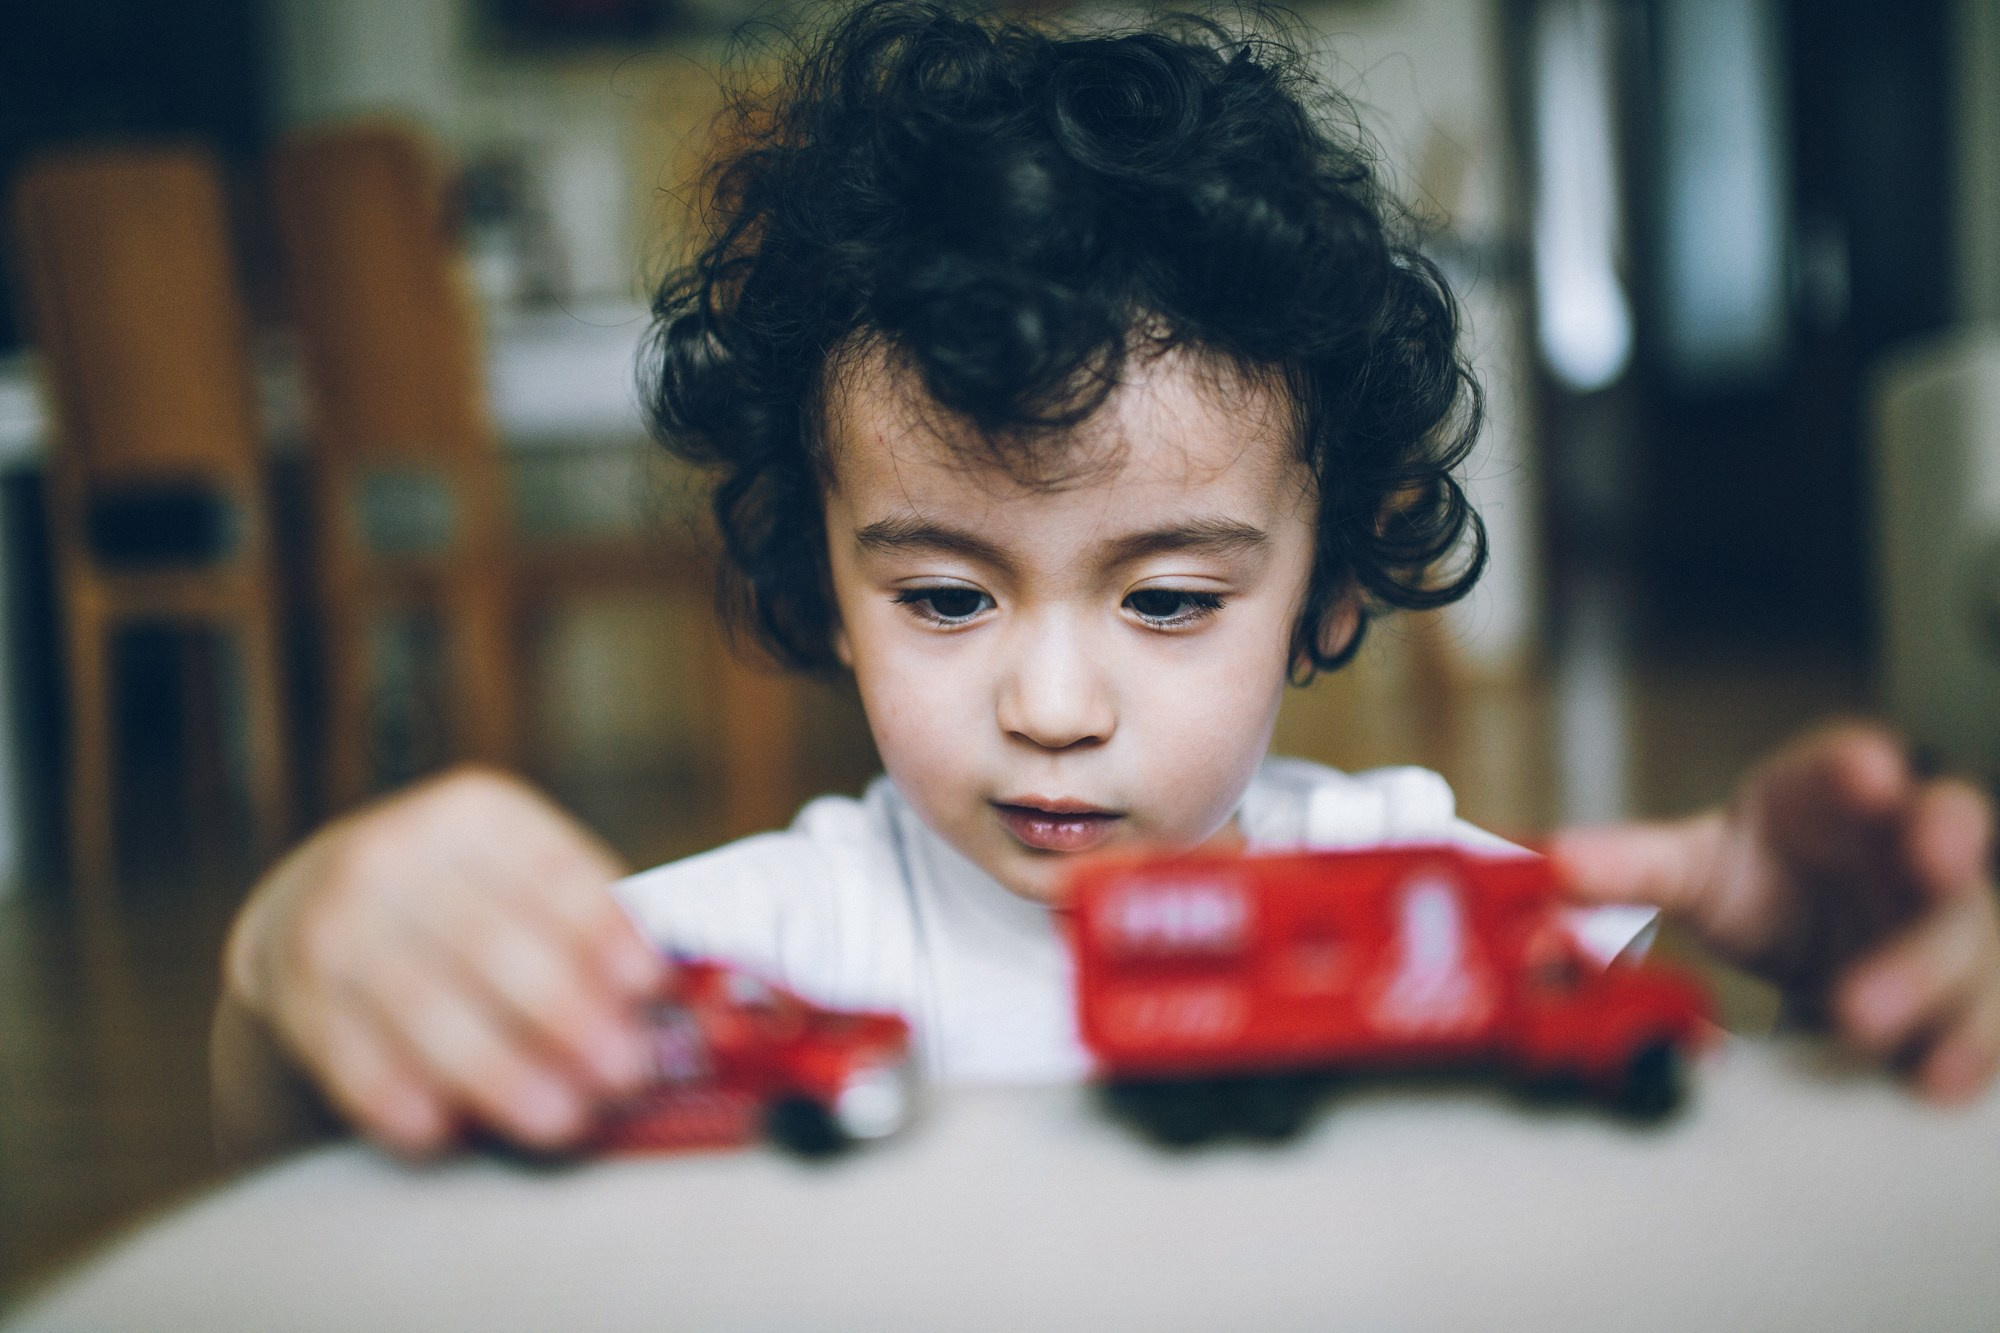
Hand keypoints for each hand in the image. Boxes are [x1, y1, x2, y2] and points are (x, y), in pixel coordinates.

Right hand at [219, 766, 665, 1156]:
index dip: (603, 929)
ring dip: (498, 1072)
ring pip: (424, 1006)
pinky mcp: (291, 989)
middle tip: (624, 1073)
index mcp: (477, 814)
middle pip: (492, 942)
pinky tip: (441, 1133)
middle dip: (565, 1015)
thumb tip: (675, 996)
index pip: (552, 873)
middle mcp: (397, 851)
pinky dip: (395, 1095)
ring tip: (561, 1121)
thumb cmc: (460, 902)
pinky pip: (346, 1052)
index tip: (650, 984)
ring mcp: (335, 918)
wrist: (310, 902)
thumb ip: (586, 924)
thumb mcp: (515, 878)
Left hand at [1550, 722, 1999, 1102]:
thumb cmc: (1762, 877)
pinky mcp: (1968, 992)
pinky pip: (1984, 1018)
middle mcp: (1911, 843)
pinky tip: (1933, 1083)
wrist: (1815, 936)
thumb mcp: (1698, 867)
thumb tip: (1547, 863)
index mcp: (1836, 792)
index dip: (1862, 766)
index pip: (1855, 762)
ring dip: (1926, 974)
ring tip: (1866, 1019)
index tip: (1864, 770)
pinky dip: (1963, 1050)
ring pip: (1967, 934)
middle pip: (1945, 829)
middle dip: (1941, 844)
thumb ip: (1631, 864)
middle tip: (1929, 863)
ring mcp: (1952, 917)